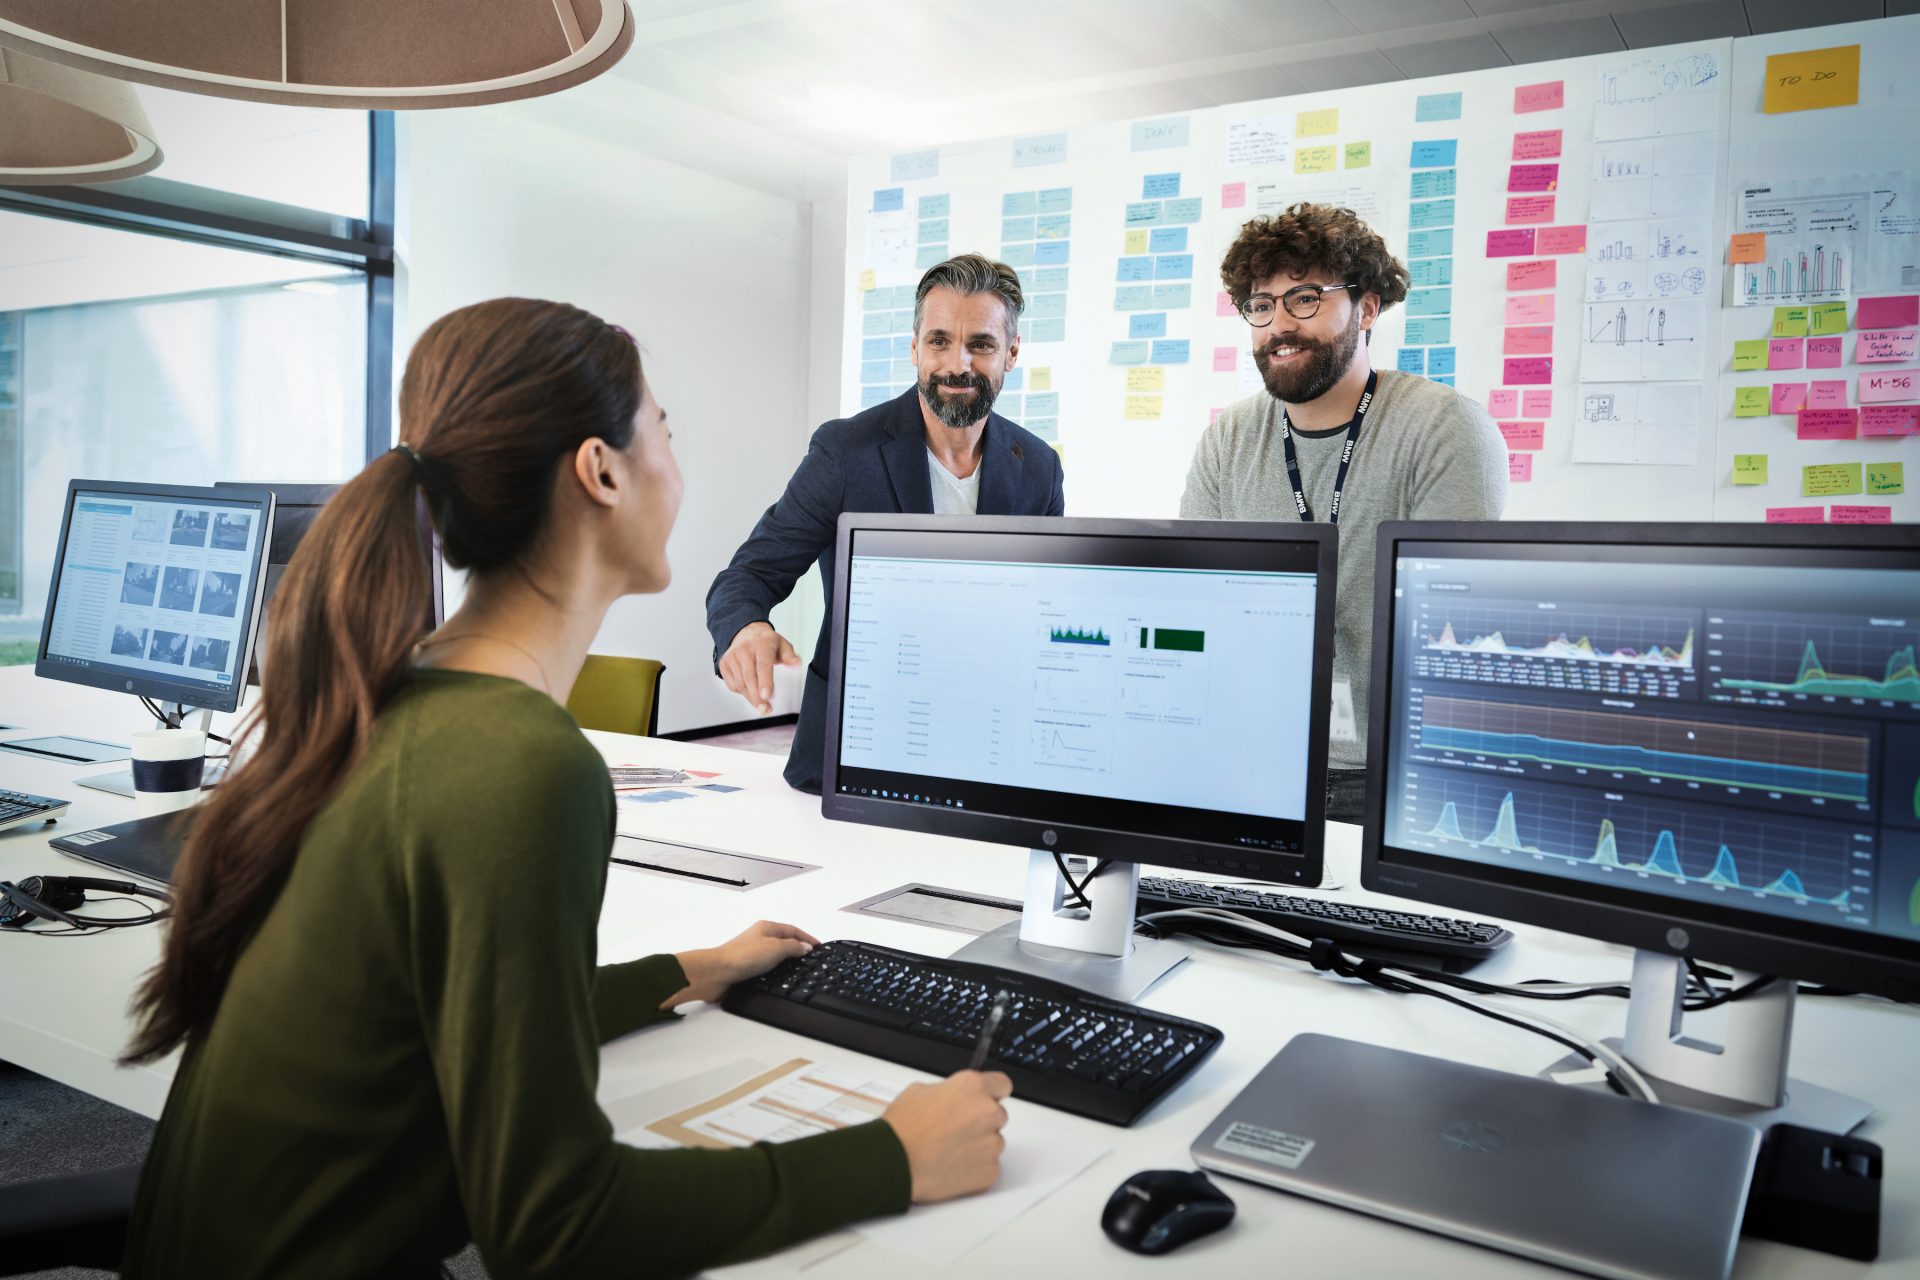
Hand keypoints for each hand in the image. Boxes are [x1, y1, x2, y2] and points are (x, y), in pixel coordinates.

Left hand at [666, 920, 818, 1007]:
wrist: (717, 973)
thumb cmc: (742, 956)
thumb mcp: (776, 948)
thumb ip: (793, 947)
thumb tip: (805, 947)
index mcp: (767, 928)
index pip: (793, 930)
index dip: (807, 938)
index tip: (819, 946)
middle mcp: (759, 938)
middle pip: (784, 941)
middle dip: (798, 948)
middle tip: (812, 957)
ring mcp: (752, 953)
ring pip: (775, 955)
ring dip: (786, 961)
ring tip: (799, 968)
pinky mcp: (746, 968)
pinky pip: (766, 968)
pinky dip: (776, 971)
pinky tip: (779, 978)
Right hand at [719, 622, 799, 714]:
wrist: (745, 632)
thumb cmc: (766, 642)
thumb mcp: (782, 645)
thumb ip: (790, 656)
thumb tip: (796, 664)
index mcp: (762, 645)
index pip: (763, 666)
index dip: (765, 682)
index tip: (767, 696)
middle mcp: (744, 650)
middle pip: (750, 678)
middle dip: (757, 698)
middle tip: (765, 710)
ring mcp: (732, 657)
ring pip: (740, 684)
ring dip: (751, 698)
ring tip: (761, 706)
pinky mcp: (724, 665)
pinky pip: (733, 685)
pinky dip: (742, 692)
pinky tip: (750, 692)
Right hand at [883, 1070, 1013, 1202]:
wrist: (894, 1164)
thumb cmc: (902, 1129)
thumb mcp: (920, 1091)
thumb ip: (949, 1091)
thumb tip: (955, 1097)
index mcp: (973, 1087)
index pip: (1002, 1084)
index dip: (991, 1094)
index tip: (985, 1100)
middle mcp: (988, 1112)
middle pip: (998, 1115)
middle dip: (981, 1121)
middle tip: (956, 1130)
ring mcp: (991, 1143)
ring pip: (993, 1142)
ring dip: (978, 1145)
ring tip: (949, 1150)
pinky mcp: (990, 1171)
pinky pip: (989, 1166)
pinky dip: (975, 1168)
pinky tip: (952, 1165)